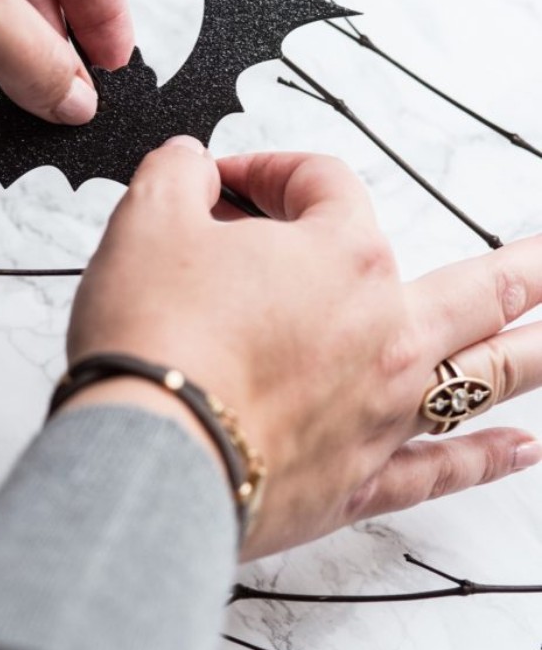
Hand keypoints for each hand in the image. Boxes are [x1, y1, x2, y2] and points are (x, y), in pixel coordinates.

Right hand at [64, 138, 541, 558]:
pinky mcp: (357, 481)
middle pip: (478, 285)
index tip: (223, 185)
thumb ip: (178, 174)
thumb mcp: (147, 220)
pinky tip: (525, 448)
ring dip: (535, 351)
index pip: (325, 186)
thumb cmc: (153, 338)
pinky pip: (441, 469)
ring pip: (486, 374)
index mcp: (342, 258)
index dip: (271, 171)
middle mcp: (384, 332)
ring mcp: (382, 411)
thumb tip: (191, 167)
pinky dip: (486, 459)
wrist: (147, 450)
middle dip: (527, 265)